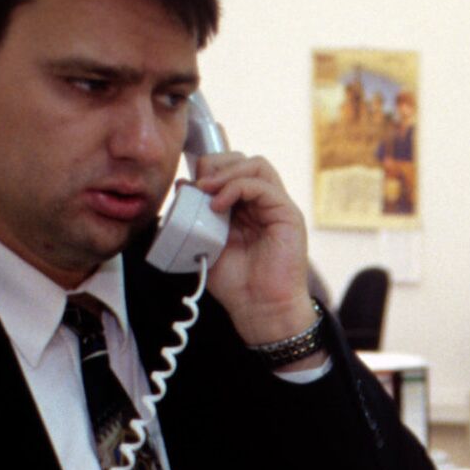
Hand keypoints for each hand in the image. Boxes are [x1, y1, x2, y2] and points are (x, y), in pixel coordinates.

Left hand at [191, 149, 313, 346]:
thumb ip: (195, 216)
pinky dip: (236, 187)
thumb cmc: (237, 284)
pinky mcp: (288, 215)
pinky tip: (218, 204)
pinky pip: (262, 186)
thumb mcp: (206, 244)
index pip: (231, 169)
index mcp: (246, 208)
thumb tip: (182, 185)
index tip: (190, 186)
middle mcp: (263, 204)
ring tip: (207, 190)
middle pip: (244, 161)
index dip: (209, 170)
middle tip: (199, 185)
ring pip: (256, 166)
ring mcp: (277, 207)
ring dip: (226, 173)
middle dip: (217, 165)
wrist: (260, 309)